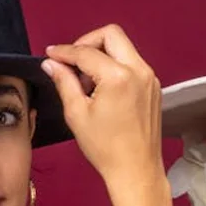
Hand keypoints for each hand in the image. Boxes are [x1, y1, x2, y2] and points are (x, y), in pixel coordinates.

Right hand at [44, 24, 174, 205]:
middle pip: (111, 35)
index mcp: (119, 77)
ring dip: (101, 55)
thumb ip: (64, 82)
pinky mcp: (154, 87)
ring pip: (123, 47)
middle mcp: (139, 71)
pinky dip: (114, 66)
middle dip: (87, 43)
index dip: (65, 52)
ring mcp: (150, 78)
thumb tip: (52, 64)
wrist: (136, 170)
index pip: (86, 52)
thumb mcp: (77, 113)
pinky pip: (132, 63)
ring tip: (85, 81)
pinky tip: (102, 89)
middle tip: (72, 61)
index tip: (52, 55)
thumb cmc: (107, 148)